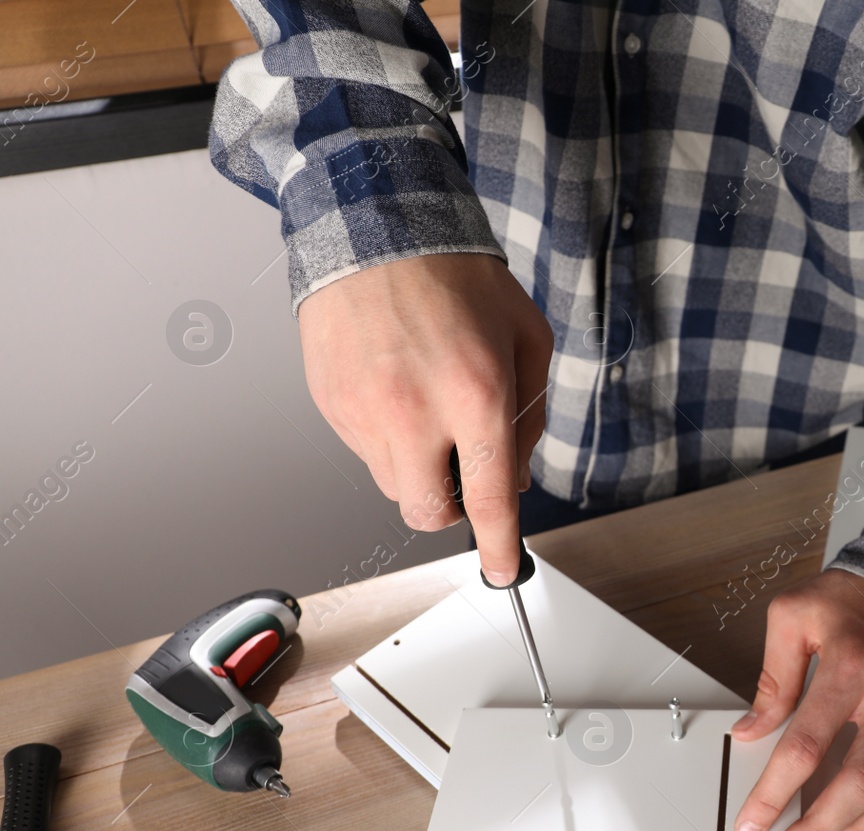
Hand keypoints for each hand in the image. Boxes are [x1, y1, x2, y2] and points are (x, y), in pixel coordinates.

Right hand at [298, 253, 552, 582]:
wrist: (377, 226)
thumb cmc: (457, 276)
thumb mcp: (527, 337)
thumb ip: (530, 415)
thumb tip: (513, 476)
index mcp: (475, 395)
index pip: (488, 500)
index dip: (498, 546)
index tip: (504, 569)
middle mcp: (415, 411)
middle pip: (428, 513)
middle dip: (451, 506)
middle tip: (463, 468)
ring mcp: (364, 411)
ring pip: (395, 484)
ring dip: (419, 467)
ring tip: (427, 406)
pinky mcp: (330, 404)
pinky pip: (364, 449)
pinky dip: (387, 436)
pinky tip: (397, 385)